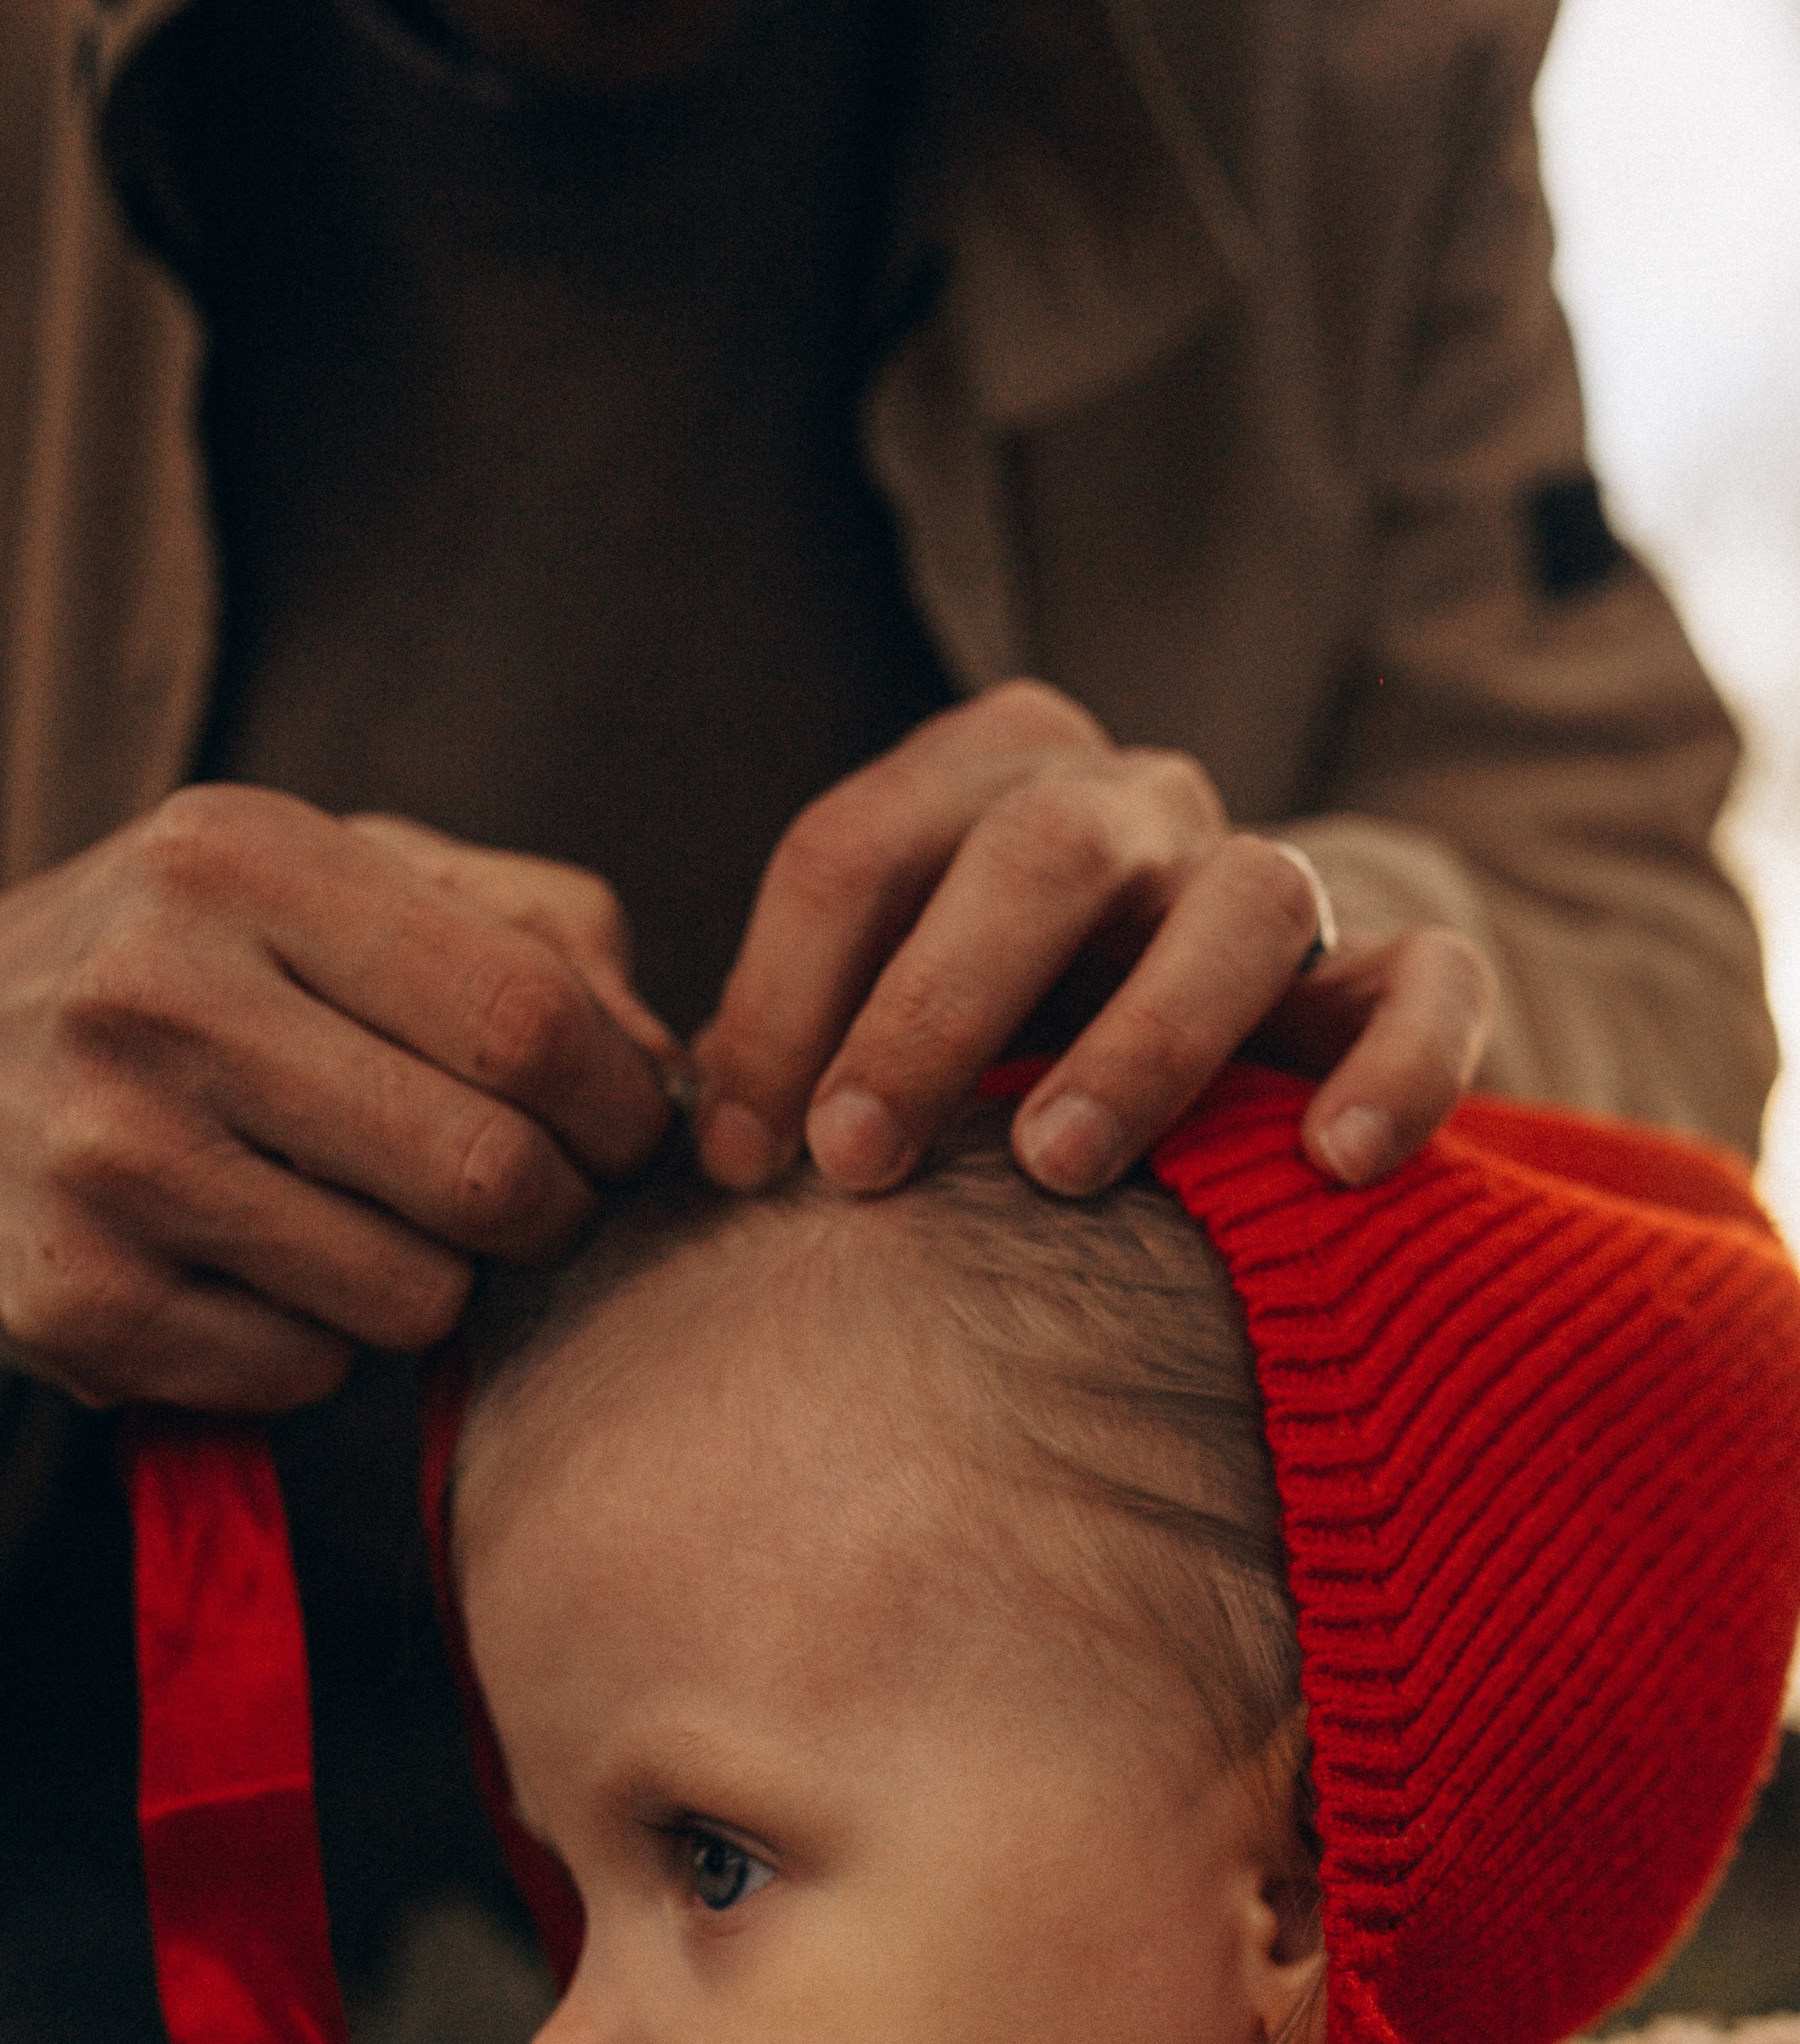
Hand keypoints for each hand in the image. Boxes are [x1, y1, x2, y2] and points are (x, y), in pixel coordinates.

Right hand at [0, 791, 675, 1409]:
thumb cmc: (177, 960)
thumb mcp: (331, 871)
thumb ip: (528, 926)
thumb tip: (663, 1061)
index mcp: (242, 864)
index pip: (526, 1020)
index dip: (620, 1104)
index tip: (624, 1131)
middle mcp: (159, 1003)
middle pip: (487, 1175)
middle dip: (554, 1212)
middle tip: (532, 1203)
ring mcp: (107, 1164)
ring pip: (415, 1298)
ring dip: (439, 1282)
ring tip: (374, 1221)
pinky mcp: (77, 1304)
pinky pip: (313, 1371)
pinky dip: (326, 1341)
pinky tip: (262, 1270)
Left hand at [690, 682, 1493, 1198]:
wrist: (1193, 1046)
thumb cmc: (987, 1048)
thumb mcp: (876, 1018)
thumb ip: (791, 1048)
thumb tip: (703, 1146)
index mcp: (986, 784)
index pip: (856, 847)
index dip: (779, 1002)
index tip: (736, 1159)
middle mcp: (1134, 805)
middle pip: (1040, 849)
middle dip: (934, 1005)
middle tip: (855, 1162)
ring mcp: (1269, 879)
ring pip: (1238, 903)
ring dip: (1141, 1038)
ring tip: (1057, 1168)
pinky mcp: (1389, 971)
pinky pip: (1431, 983)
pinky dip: (1397, 1065)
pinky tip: (1331, 1164)